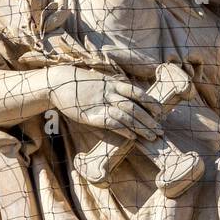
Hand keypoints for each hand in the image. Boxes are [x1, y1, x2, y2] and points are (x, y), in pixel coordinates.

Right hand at [47, 66, 161, 140]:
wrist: (58, 82)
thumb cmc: (81, 84)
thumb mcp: (101, 82)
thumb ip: (115, 89)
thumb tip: (130, 98)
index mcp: (113, 84)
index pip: (137, 92)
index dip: (150, 102)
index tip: (160, 112)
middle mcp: (110, 92)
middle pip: (135, 106)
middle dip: (150, 119)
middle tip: (160, 130)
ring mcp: (100, 103)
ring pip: (127, 115)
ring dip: (141, 127)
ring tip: (151, 137)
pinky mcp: (90, 115)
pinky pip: (112, 123)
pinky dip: (124, 130)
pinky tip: (133, 137)